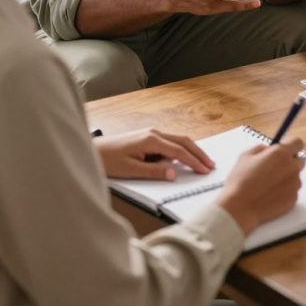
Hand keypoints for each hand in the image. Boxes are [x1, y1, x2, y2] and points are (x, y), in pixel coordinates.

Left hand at [96, 128, 215, 179]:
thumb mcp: (131, 170)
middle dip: (198, 153)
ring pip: (178, 140)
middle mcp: (154, 133)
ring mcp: (151, 133)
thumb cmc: (109, 160)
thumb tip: (174, 173)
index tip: (205, 170)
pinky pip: (169, 142)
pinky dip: (180, 150)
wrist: (94, 150)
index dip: (194, 161)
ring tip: (202, 163)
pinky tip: (184, 159)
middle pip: (183, 141)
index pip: (179, 151)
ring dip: (191, 151)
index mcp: (151, 139)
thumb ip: (154, 171)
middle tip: (211, 165)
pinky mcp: (148, 137)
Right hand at [215, 139, 304, 234]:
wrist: (240, 208)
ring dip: (287, 177)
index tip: (285, 149)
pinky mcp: (294, 199)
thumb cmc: (240, 181)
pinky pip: (292, 190)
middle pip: (299, 160)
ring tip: (268, 184)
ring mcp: (294, 184)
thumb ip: (261, 149)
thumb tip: (268, 149)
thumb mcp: (246, 156)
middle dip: (289, 162)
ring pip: (295, 176)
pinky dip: (285, 191)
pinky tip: (270, 194)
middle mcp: (292, 167)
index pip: (297, 142)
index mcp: (281, 153)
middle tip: (275, 168)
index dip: (291, 145)